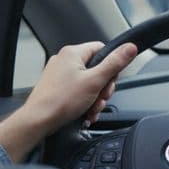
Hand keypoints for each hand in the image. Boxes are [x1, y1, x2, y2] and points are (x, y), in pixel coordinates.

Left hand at [0, 41, 137, 161]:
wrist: (38, 121)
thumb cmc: (60, 101)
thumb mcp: (95, 81)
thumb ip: (115, 63)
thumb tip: (130, 48)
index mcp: (73, 53)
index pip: (102, 50)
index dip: (111, 66)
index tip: (110, 80)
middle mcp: (65, 60)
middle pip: (97, 68)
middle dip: (103, 88)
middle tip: (100, 98)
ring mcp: (59, 74)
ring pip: (89, 82)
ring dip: (95, 98)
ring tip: (91, 109)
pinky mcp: (57, 87)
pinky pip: (78, 90)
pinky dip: (85, 101)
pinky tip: (85, 113)